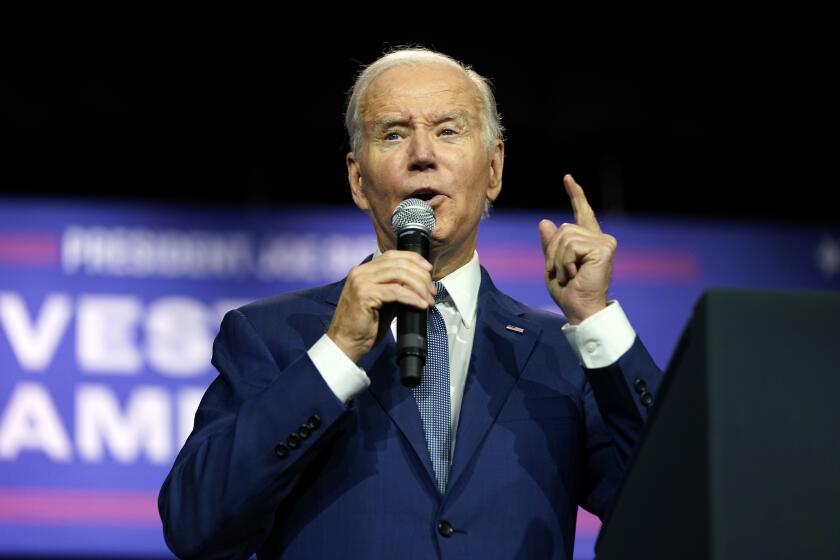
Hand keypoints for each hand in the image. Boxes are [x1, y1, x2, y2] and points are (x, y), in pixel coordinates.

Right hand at [327, 250, 435, 362]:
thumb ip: (395, 289)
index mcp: (364, 270)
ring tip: (429, 299)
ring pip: (399, 275)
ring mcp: (361, 282)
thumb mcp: (382, 302)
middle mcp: (361, 272)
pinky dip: (412, 297)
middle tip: (432, 290)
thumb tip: (418, 285)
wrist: (346, 343)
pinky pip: (396, 292)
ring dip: (419, 287)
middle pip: (399, 264)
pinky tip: (421, 305)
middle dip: (420, 276)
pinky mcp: (365, 294)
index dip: (413, 259)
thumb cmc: (363, 326)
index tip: (428, 270)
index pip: (392, 255)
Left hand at [538, 174, 616, 324]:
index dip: (575, 194)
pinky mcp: (603, 248)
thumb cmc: (568, 292)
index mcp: (588, 241)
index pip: (582, 212)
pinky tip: (573, 274)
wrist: (580, 309)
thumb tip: (545, 221)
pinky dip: (564, 262)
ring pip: (565, 236)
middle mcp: (599, 238)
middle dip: (553, 252)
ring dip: (558, 259)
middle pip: (564, 229)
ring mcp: (603, 242)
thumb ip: (550, 244)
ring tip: (567, 275)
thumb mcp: (553, 265)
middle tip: (561, 273)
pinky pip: (571, 246)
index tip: (568, 179)